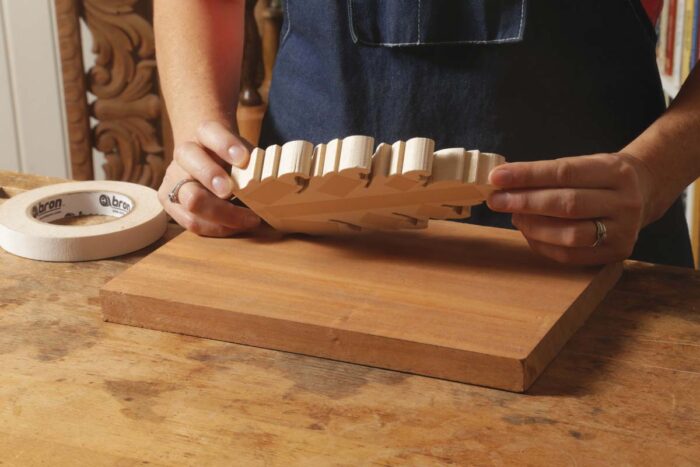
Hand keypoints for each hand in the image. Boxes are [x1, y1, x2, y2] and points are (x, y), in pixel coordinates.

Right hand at [158, 121, 260, 235]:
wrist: (207, 161)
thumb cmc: (232, 159)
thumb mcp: (244, 154)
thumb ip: (256, 162)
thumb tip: (283, 181)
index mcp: (204, 134)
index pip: (209, 131)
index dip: (225, 144)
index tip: (244, 159)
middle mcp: (184, 154)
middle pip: (190, 159)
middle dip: (211, 176)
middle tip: (231, 191)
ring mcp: (174, 178)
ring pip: (190, 198)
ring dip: (221, 213)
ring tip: (248, 219)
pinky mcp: (170, 201)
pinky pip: (191, 221)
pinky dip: (216, 227)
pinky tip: (236, 227)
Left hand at [486, 153, 655, 264]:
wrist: (643, 193)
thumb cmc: (601, 178)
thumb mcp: (584, 164)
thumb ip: (548, 174)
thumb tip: (502, 182)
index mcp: (616, 171)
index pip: (564, 172)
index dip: (527, 175)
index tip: (497, 177)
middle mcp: (624, 202)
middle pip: (566, 204)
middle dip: (524, 202)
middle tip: (496, 200)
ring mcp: (623, 231)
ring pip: (569, 234)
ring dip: (532, 226)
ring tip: (514, 216)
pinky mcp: (616, 254)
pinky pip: (570, 255)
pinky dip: (542, 245)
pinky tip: (529, 232)